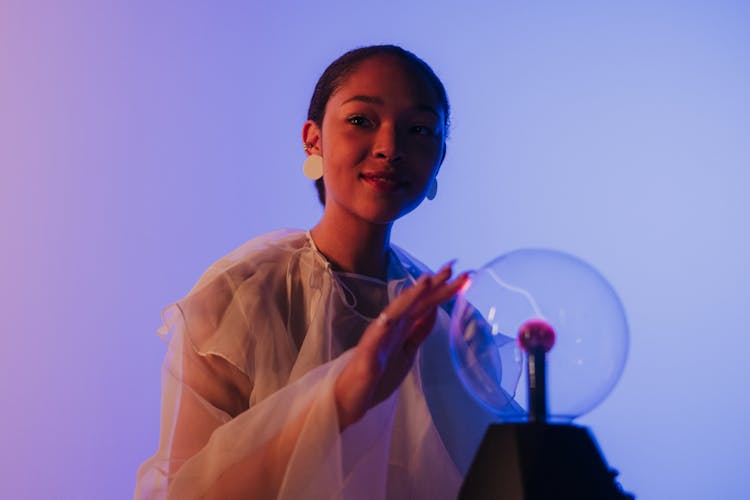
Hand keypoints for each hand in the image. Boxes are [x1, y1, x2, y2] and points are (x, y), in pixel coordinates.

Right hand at [334, 263, 467, 428]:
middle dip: (435, 285)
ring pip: (398, 311)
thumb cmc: (377, 376)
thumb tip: (435, 309)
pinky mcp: (368, 351)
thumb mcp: (408, 351)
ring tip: (427, 280)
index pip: (427, 304)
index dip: (444, 290)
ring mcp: (379, 336)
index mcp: (403, 327)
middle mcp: (391, 325)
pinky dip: (386, 322)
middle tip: (452, 267)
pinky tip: (392, 314)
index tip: (463, 276)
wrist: (352, 397)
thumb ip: (419, 330)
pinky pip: (378, 334)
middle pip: (416, 301)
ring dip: (412, 295)